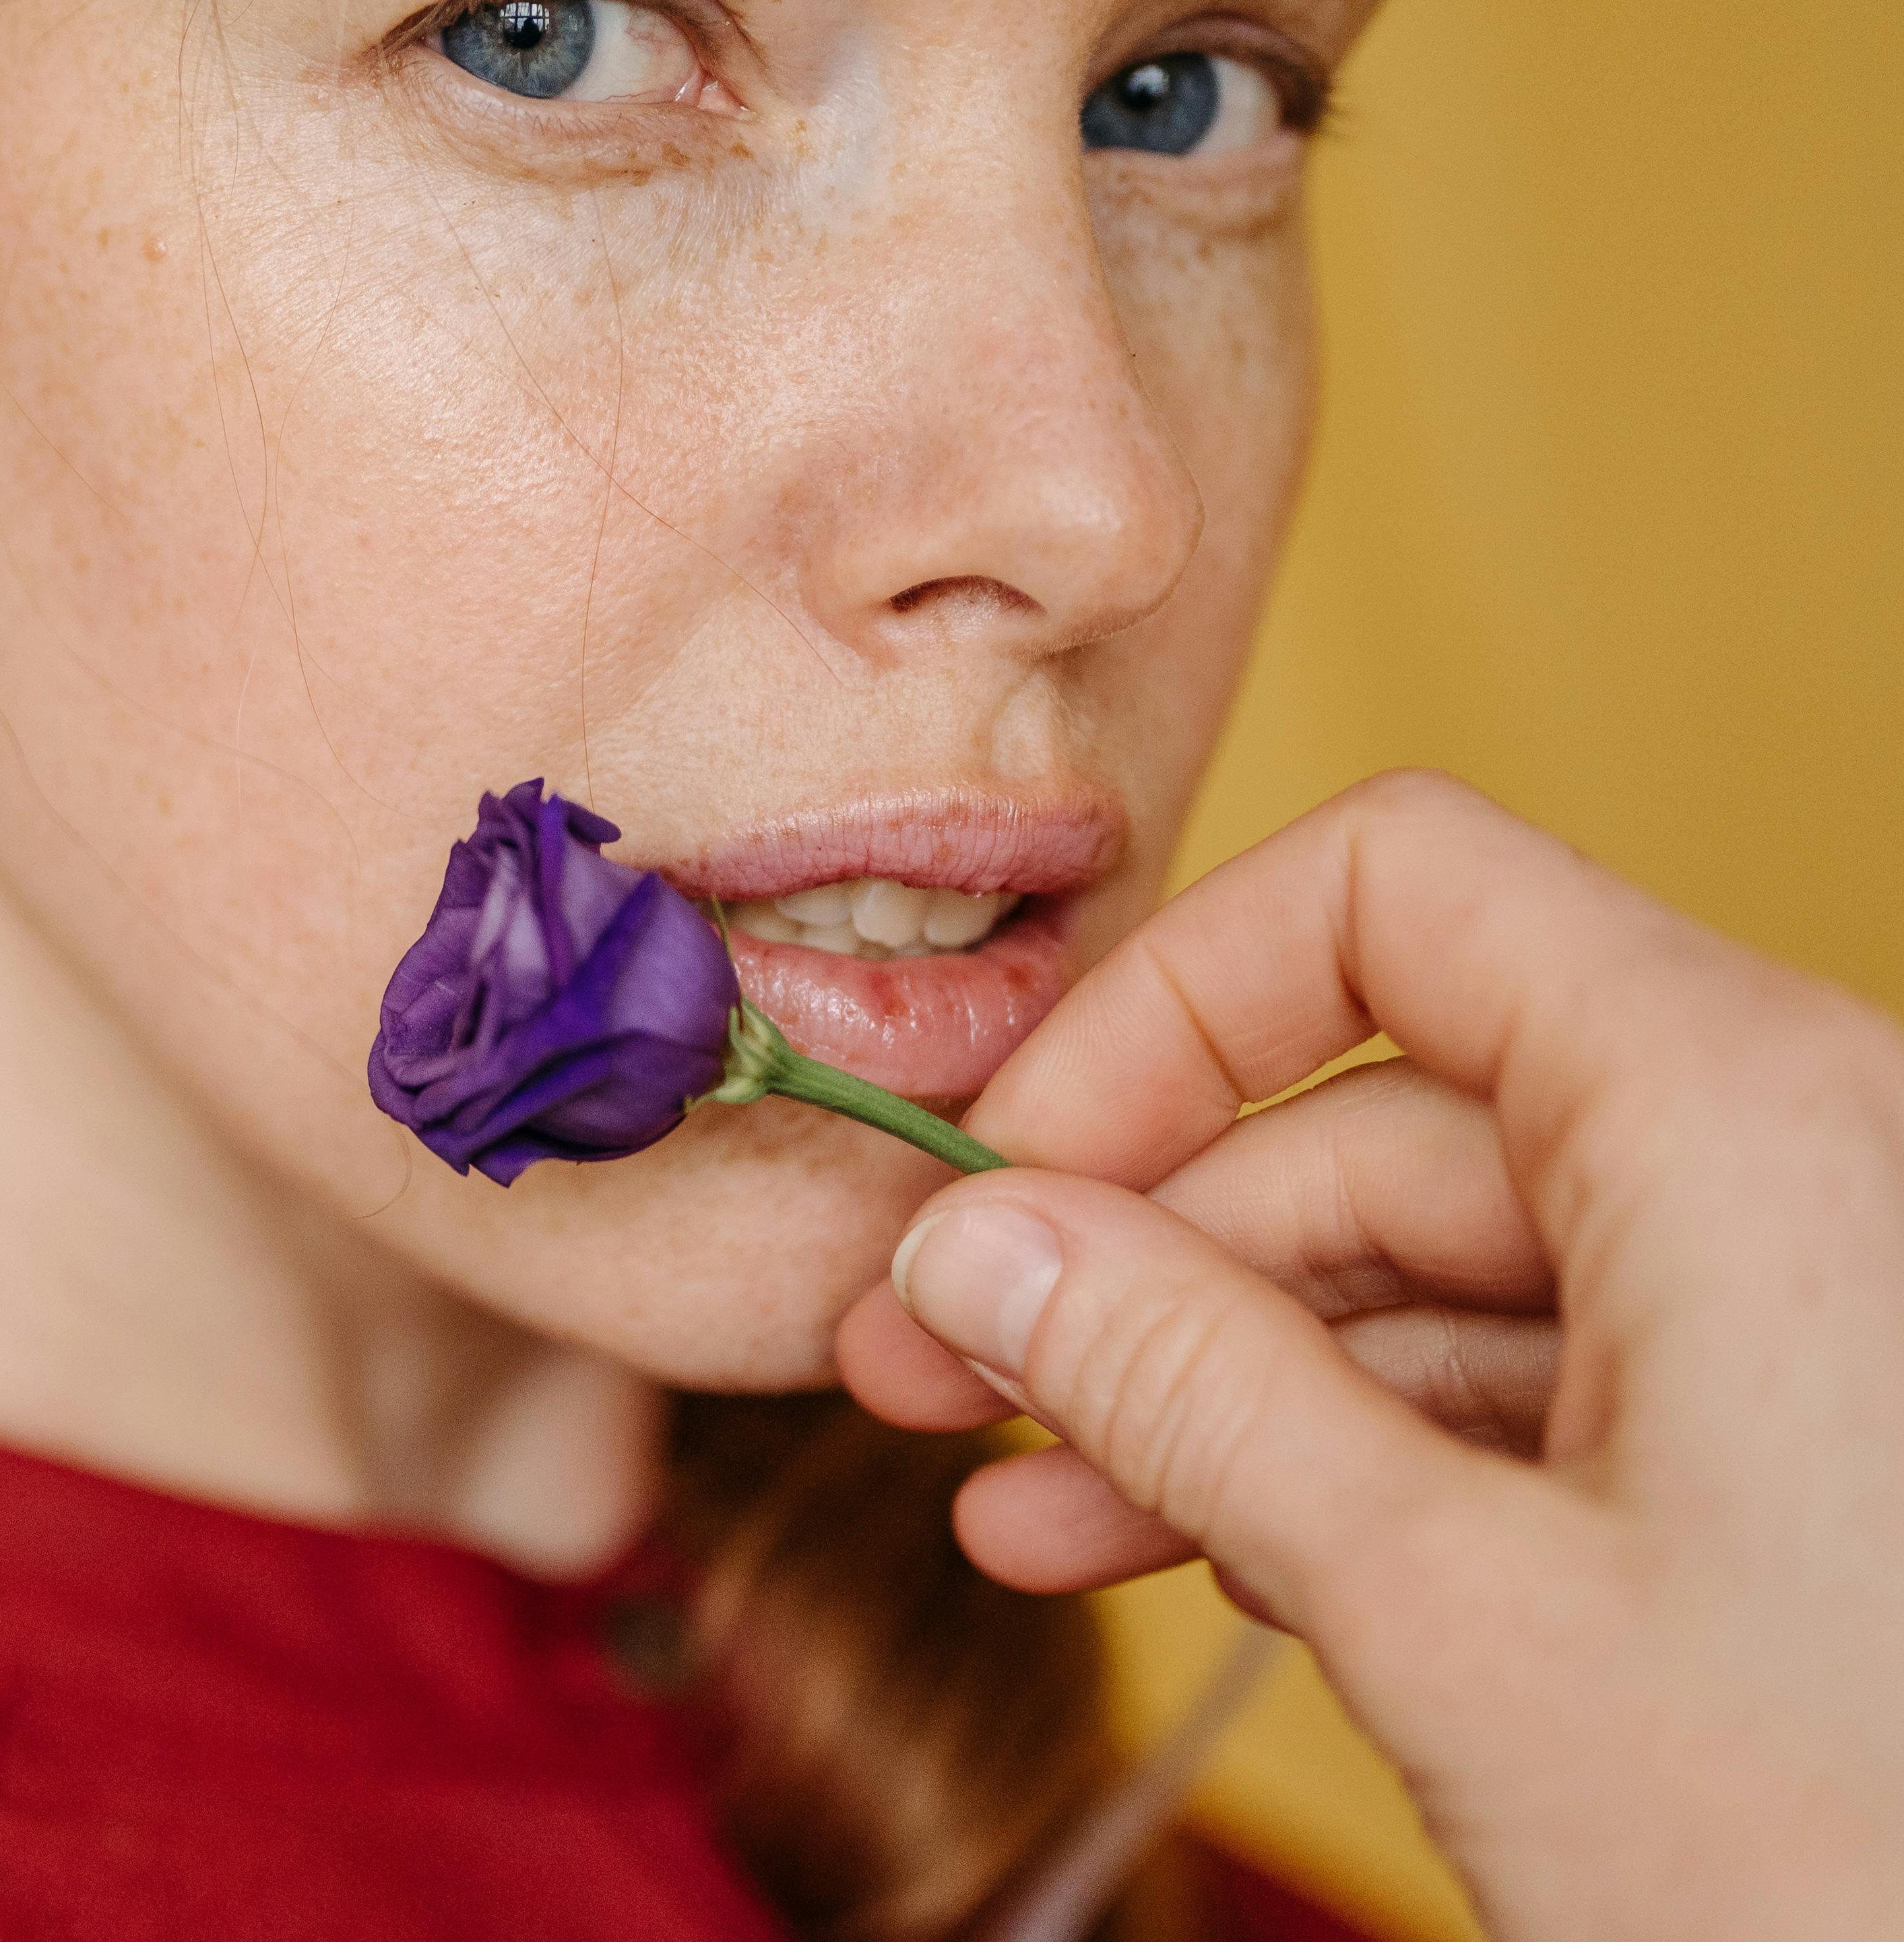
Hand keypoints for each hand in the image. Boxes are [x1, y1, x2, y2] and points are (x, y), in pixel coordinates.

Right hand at [836, 771, 1903, 1941]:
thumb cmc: (1853, 1866)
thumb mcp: (1450, 1609)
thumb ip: (1184, 1389)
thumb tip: (975, 1247)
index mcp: (1744, 1114)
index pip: (1393, 893)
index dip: (1163, 1009)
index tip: (1007, 1166)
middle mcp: (1792, 1163)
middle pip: (1378, 1112)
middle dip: (1134, 1253)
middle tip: (927, 1364)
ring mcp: (1797, 1314)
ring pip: (1431, 1275)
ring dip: (1206, 1388)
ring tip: (1014, 1504)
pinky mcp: (1793, 1452)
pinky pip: (1526, 1394)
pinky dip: (1344, 1465)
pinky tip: (1172, 1546)